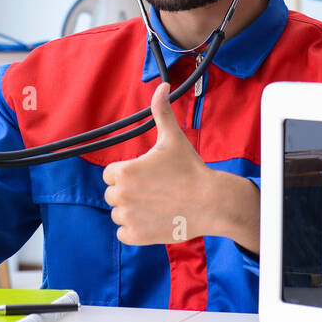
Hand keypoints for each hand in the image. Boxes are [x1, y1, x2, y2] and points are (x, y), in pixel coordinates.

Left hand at [102, 83, 213, 245]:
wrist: (211, 202)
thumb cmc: (190, 168)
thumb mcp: (173, 138)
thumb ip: (161, 111)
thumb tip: (162, 86)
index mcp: (124, 171)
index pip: (111, 174)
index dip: (128, 173)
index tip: (148, 175)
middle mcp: (121, 195)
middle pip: (113, 194)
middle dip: (129, 192)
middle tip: (154, 190)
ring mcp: (128, 217)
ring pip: (118, 214)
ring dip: (132, 211)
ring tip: (156, 205)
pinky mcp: (136, 236)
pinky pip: (123, 233)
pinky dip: (135, 229)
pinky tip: (153, 219)